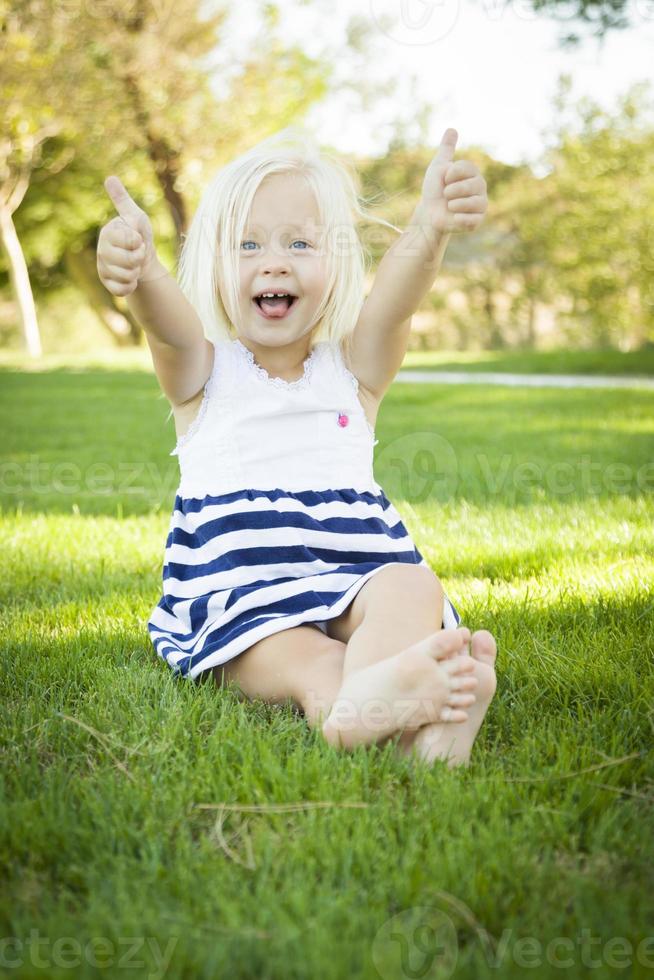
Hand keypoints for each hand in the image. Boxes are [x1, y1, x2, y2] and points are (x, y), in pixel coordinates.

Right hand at [97, 176, 161, 296]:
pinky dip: (131, 285)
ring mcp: (102, 268)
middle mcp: (101, 250)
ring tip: (134, 265)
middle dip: (140, 258)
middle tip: (138, 253)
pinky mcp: (106, 283)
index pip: (129, 241)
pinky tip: (130, 278)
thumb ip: (123, 201)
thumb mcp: (135, 215)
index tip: (138, 239)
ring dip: (136, 271)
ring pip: (127, 276)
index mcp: (107, 232)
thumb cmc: (139, 235)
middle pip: (128, 261)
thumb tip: (109, 178)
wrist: (144, 261)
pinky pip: (122, 290)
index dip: (139, 242)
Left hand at [419, 128, 487, 233]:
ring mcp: (481, 204)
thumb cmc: (434, 190)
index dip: (450, 174)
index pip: (466, 168)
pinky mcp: (477, 221)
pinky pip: (472, 219)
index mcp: (473, 173)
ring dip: (454, 205)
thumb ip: (446, 149)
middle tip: (446, 195)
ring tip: (449, 206)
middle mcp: (480, 187)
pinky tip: (454, 217)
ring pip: (472, 202)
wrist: (428, 214)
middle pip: (471, 185)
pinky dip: (459, 218)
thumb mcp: (438, 167)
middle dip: (451, 191)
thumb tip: (452, 129)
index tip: (444, 180)